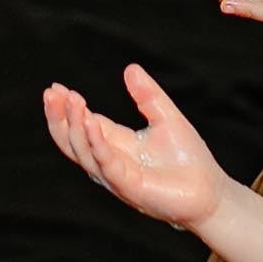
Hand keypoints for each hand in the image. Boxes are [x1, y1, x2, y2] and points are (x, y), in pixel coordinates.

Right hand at [43, 66, 228, 231]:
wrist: (211, 193)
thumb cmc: (189, 160)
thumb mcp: (166, 117)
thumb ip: (147, 95)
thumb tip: (130, 68)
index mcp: (116, 144)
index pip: (83, 124)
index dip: (68, 107)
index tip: (56, 88)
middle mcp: (110, 160)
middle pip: (73, 140)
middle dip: (59, 117)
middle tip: (51, 93)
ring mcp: (116, 175)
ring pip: (82, 152)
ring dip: (73, 126)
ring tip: (70, 100)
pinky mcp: (128, 186)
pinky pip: (105, 163)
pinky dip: (95, 142)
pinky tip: (90, 122)